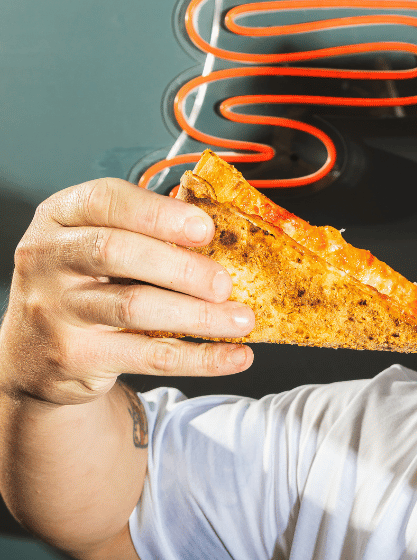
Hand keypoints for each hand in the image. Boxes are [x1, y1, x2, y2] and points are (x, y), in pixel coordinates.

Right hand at [0, 176, 254, 404]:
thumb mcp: (94, 247)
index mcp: (59, 218)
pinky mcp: (76, 356)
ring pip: (134, 307)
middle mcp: (49, 258)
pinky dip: (199, 358)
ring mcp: (56, 309)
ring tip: (241, 320)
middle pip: (117, 252)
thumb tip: (222, 233)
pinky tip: (234, 356)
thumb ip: (142, 234)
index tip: (204, 228)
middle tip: (226, 283)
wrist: (32, 353)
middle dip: (181, 267)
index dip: (158, 213)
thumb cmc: (80, 286)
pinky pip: (148, 356)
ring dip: (198, 315)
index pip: (105, 201)